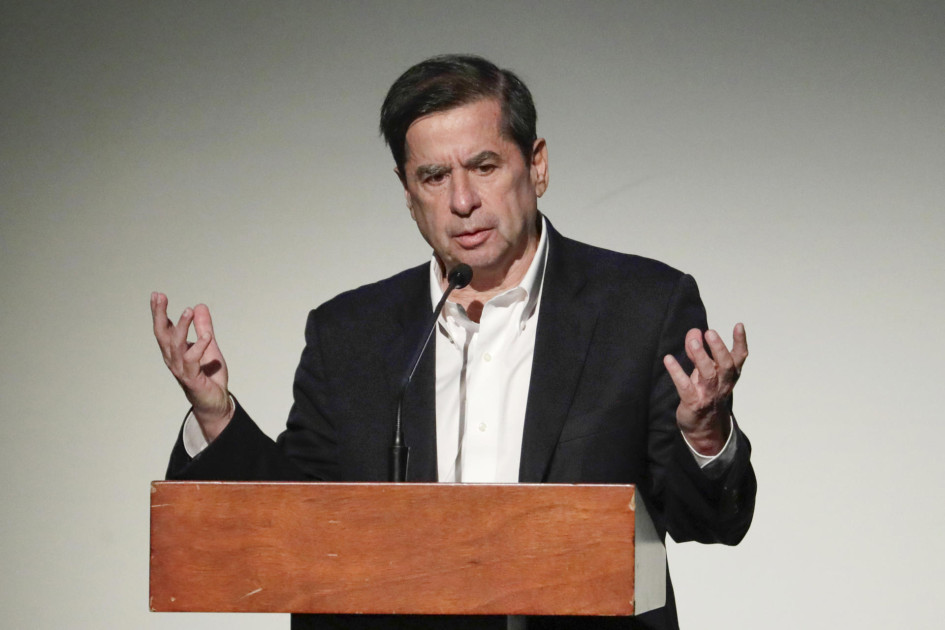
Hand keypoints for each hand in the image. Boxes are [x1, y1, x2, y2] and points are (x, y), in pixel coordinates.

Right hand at [150, 292, 233, 441]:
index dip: (159, 312)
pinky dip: (198, 347)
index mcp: (174, 351)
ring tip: (187, 310)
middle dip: (159, 315)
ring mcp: (181, 369)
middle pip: (162, 335)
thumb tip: (200, 306)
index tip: (157, 295)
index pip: (163, 329)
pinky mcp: (192, 379)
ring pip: (176, 345)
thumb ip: (204, 327)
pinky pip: (192, 360)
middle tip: (160, 297)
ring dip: (180, 327)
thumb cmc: (209, 375)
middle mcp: (173, 359)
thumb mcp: (209, 346)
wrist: (215, 402)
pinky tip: (206, 336)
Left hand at [663, 323, 747, 455]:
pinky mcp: (693, 403)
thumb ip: (698, 350)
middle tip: (710, 332)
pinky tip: (668, 359)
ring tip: (693, 341)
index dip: (740, 341)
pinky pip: (685, 387)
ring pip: (709, 375)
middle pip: (726, 365)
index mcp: (729, 375)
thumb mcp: (704, 370)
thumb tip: (694, 331)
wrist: (703, 427)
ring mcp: (708, 395)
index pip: (739, 357)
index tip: (739, 325)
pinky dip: (677, 372)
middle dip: (719, 348)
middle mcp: (722, 384)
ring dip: (701, 357)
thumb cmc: (705, 392)